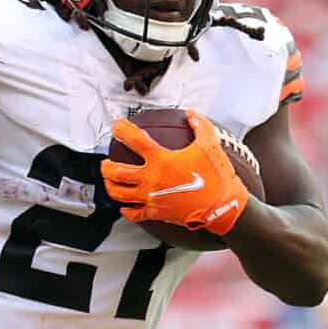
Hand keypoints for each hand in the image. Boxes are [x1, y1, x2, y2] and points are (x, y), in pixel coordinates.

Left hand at [100, 111, 250, 236]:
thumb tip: (191, 114)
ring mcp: (151, 198)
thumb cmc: (216, 176)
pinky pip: (134, 213)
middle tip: (105, 161)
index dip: (122, 130)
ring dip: (110, 186)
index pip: (134, 140)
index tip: (116, 126)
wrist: (222, 207)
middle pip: (117, 172)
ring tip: (109, 181)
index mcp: (162, 160)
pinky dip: (126, 210)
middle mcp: (151, 179)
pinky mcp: (156, 213)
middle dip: (106, 166)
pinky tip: (124, 207)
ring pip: (119, 194)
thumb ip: (200, 126)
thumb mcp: (211, 145)